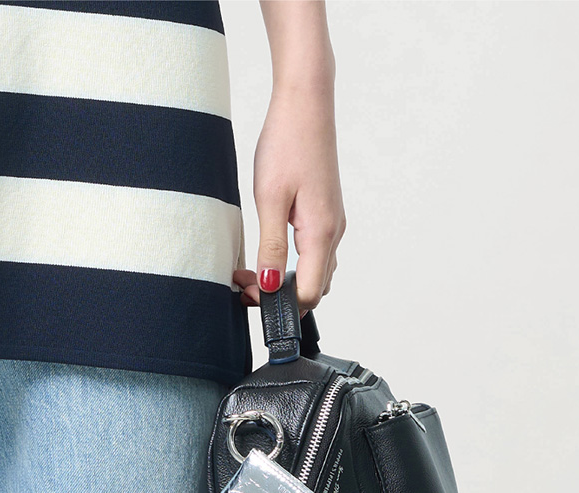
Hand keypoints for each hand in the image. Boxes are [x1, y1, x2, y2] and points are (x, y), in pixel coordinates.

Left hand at [233, 81, 345, 318]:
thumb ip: (271, 246)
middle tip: (245, 284)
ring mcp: (332, 224)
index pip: (309, 294)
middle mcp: (333, 233)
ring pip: (316, 272)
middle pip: (315, 288)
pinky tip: (270, 252)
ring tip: (252, 271)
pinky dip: (294, 264)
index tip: (248, 292)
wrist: (306, 104)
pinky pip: (315, 254)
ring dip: (286, 281)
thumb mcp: (270, 198)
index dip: (279, 303)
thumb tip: (270, 285)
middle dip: (281, 297)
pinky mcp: (326, 214)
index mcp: (321, 233)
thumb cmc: (287, 143)